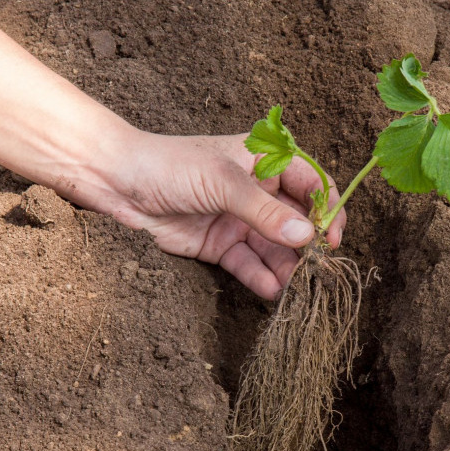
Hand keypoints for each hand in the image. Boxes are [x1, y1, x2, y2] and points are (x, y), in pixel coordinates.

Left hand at [87, 130, 345, 299]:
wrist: (116, 183)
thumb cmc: (170, 165)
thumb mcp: (223, 183)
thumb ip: (265, 212)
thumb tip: (307, 236)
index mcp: (266, 160)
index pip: (312, 183)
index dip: (328, 208)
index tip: (333, 237)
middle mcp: (258, 190)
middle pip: (297, 220)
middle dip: (309, 245)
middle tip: (319, 270)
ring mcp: (239, 219)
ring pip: (275, 247)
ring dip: (287, 266)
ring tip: (297, 288)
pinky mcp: (219, 245)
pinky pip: (248, 263)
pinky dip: (261, 277)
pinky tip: (271, 290)